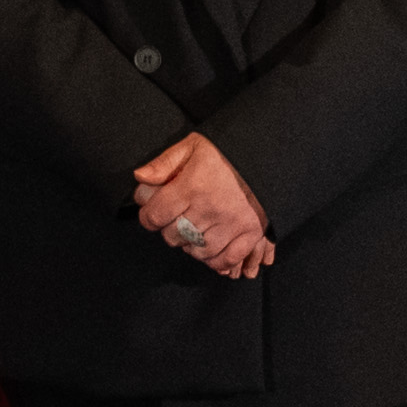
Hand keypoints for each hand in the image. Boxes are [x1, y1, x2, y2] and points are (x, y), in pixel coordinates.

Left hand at [131, 132, 274, 280]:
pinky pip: (225, 258)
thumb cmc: (226, 153)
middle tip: (175, 218)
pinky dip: (215, 260)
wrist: (267, 157)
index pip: (155, 215)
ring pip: (197, 250)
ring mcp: (231, 224)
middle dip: (168, 229)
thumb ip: (164, 162)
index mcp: (193, 186)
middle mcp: (210, 208)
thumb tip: (140, 178)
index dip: (148, 216)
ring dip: (190, 245)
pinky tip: (209, 249)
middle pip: (173, 236)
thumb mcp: (192, 146)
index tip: (152, 212)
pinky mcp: (250, 233)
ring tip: (193, 231)